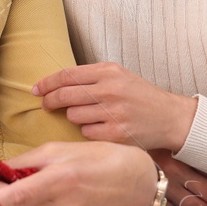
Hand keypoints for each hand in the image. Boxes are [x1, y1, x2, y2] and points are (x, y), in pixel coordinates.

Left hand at [34, 63, 197, 152]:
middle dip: (50, 101)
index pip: (67, 75)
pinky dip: (89, 132)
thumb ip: (91, 77)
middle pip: (64, 95)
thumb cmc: (140, 96)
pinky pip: (86, 133)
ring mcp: (113, 113)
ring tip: (92, 116)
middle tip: (46, 105)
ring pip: (74, 116)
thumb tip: (55, 84)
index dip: (47, 83)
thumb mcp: (119, 76)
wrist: (170, 116)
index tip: (36, 89)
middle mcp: (110, 90)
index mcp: (109, 71)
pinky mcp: (116, 134)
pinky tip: (102, 129)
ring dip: (76, 117)